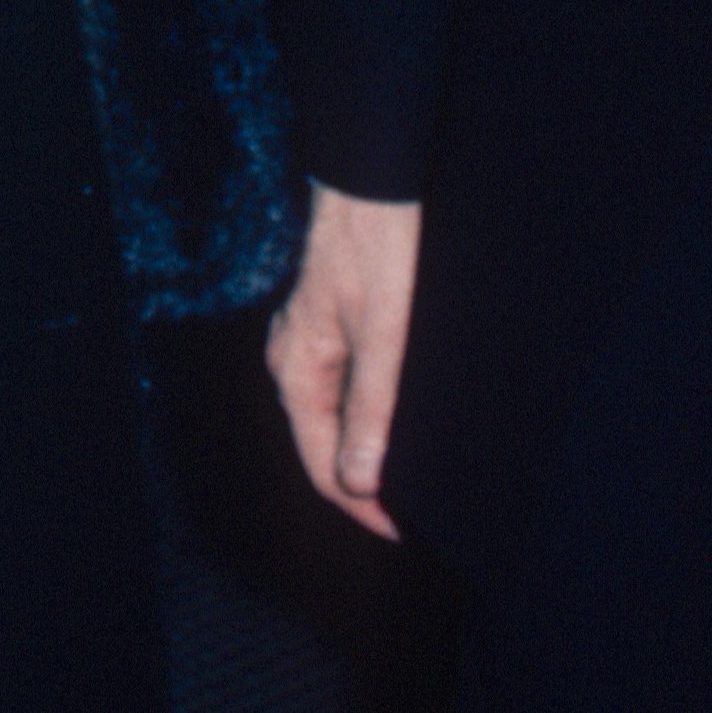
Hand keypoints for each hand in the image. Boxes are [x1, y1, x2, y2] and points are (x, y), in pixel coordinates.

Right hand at [267, 180, 422, 537]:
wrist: (372, 181)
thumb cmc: (379, 251)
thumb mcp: (385, 335)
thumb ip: (372, 408)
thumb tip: (361, 481)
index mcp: (296, 369)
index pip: (321, 463)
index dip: (362, 505)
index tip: (406, 530)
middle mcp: (293, 360)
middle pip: (323, 445)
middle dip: (365, 485)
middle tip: (418, 513)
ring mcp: (308, 343)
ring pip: (334, 419)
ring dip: (369, 452)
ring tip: (415, 478)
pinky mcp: (329, 326)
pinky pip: (343, 392)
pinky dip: (370, 418)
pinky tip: (402, 424)